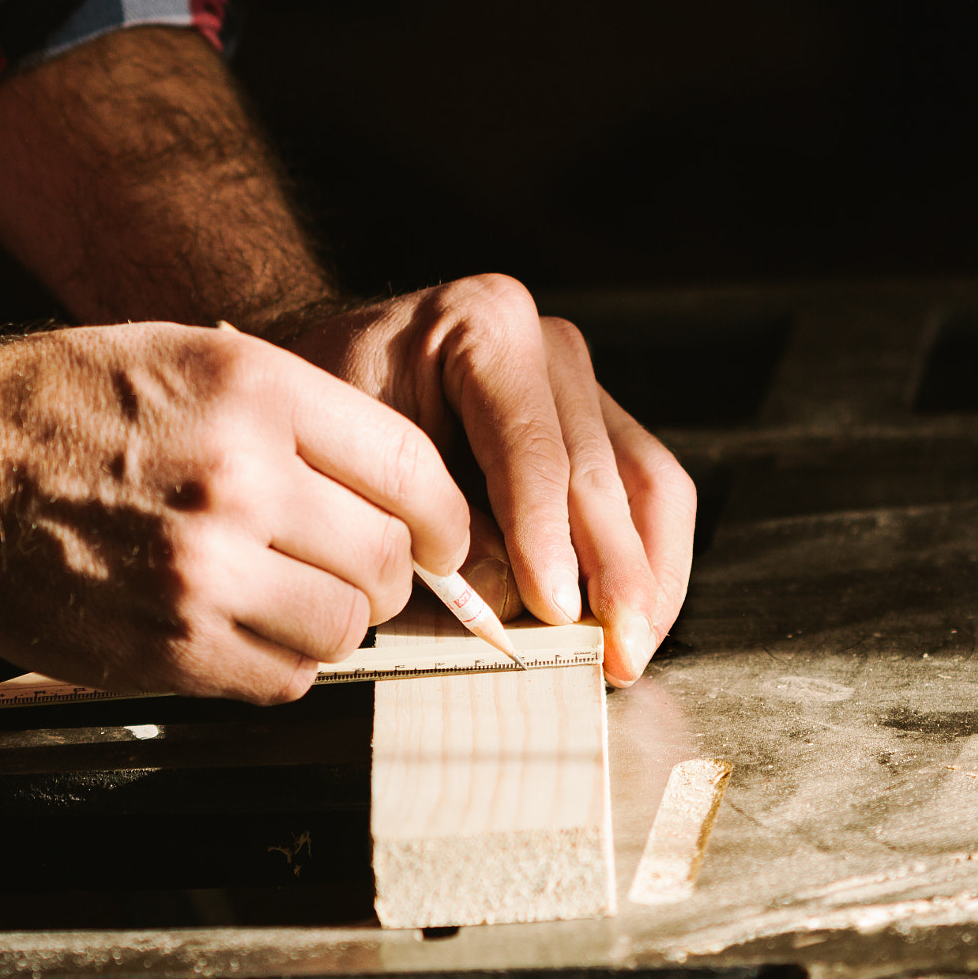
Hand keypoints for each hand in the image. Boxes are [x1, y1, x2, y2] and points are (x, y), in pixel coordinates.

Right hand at [0, 321, 471, 702]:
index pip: (410, 469)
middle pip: (385, 559)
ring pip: (343, 629)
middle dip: (387, 573)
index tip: (441, 537)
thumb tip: (396, 488)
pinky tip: (245, 629)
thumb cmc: (57, 405)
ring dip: (333, 622)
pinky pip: (281, 680)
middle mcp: (237, 478)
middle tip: (355, 569)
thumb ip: (293, 413)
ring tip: (289, 597)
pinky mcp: (165, 647)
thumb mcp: (184, 355)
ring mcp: (200, 570)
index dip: (443, 516)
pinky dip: (283, 665)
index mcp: (251, 389)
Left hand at [279, 275, 695, 685]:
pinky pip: (649, 492)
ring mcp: (582, 383)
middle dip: (614, 572)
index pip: (532, 450)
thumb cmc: (334, 428)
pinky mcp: (600, 424)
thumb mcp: (359, 468)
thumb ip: (435, 531)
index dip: (548, 539)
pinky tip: (637, 620)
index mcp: (483, 325)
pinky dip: (649, 560)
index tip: (556, 611)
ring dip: (649, 575)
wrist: (328, 382)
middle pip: (601, 471)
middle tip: (617, 653)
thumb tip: (523, 603)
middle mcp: (548, 346)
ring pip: (648, 483)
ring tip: (635, 650)